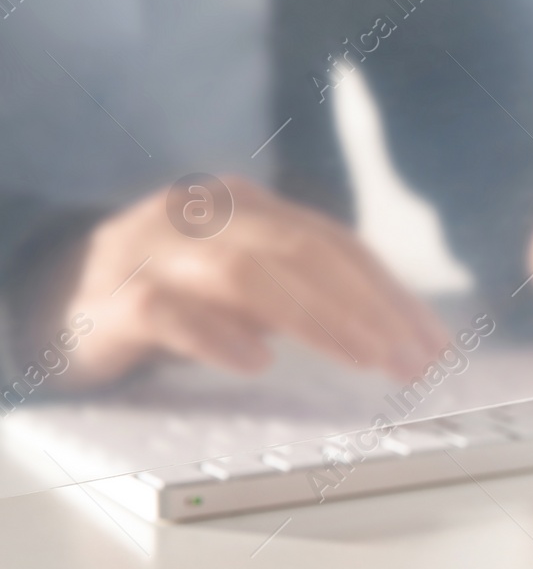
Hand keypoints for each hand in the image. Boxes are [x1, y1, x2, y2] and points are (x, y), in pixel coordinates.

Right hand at [50, 177, 448, 389]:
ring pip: (245, 275)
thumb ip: (311, 294)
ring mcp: (154, 253)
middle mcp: (203, 216)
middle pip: (302, 254)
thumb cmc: (177, 295)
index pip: (335, 244)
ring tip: (364, 360)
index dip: (391, 293)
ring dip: (316, 320)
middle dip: (369, 309)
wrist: (62, 302)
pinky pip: (165, 311)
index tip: (435, 343)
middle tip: (414, 361)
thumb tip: (400, 337)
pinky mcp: (110, 301)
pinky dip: (215, 335)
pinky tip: (256, 363)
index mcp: (246, 206)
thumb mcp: (250, 285)